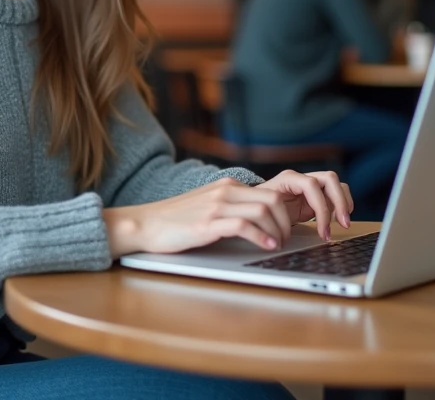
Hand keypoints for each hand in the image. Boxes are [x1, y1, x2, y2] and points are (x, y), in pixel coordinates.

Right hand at [103, 178, 294, 256]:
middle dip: (287, 221)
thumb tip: (258, 220)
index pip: (271, 192)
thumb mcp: (208, 204)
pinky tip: (265, 247)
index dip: (286, 212)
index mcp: (228, 186)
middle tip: (287, 239)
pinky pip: (243, 226)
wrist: (145, 223)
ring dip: (277, 231)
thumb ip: (231, 206)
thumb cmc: (175, 220)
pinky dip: (260, 237)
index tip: (289, 229)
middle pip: (273, 199)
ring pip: (263, 210)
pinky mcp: (207, 224)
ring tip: (278, 245)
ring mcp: (216, 206)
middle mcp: (225, 192)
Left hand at [256, 170, 351, 241]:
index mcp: (288, 178)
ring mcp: (312, 184)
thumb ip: (277, 216)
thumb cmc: (262, 210)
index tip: (323, 230)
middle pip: (330, 179)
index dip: (321, 208)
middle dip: (339, 202)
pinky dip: (341, 206)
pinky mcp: (318, 194)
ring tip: (342, 223)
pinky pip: (336, 194)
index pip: (312, 185)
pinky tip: (337, 220)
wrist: (261, 208)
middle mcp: (302, 178)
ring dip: (343, 203)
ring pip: (337, 184)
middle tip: (344, 224)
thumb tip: (285, 232)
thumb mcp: (267, 213)